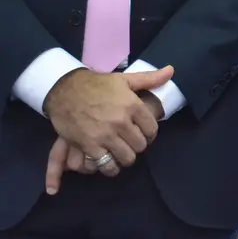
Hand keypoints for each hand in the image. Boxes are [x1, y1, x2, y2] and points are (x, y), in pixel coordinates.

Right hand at [44, 91, 165, 194]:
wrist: (65, 90)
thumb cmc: (97, 84)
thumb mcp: (124, 79)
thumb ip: (149, 79)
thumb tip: (171, 71)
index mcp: (133, 105)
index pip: (152, 129)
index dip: (150, 134)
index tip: (144, 134)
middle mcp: (121, 122)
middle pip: (140, 145)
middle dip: (138, 146)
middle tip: (131, 143)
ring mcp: (105, 135)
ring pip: (127, 157)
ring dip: (126, 157)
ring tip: (122, 153)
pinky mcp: (89, 146)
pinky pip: (107, 165)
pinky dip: (110, 167)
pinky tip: (109, 162)